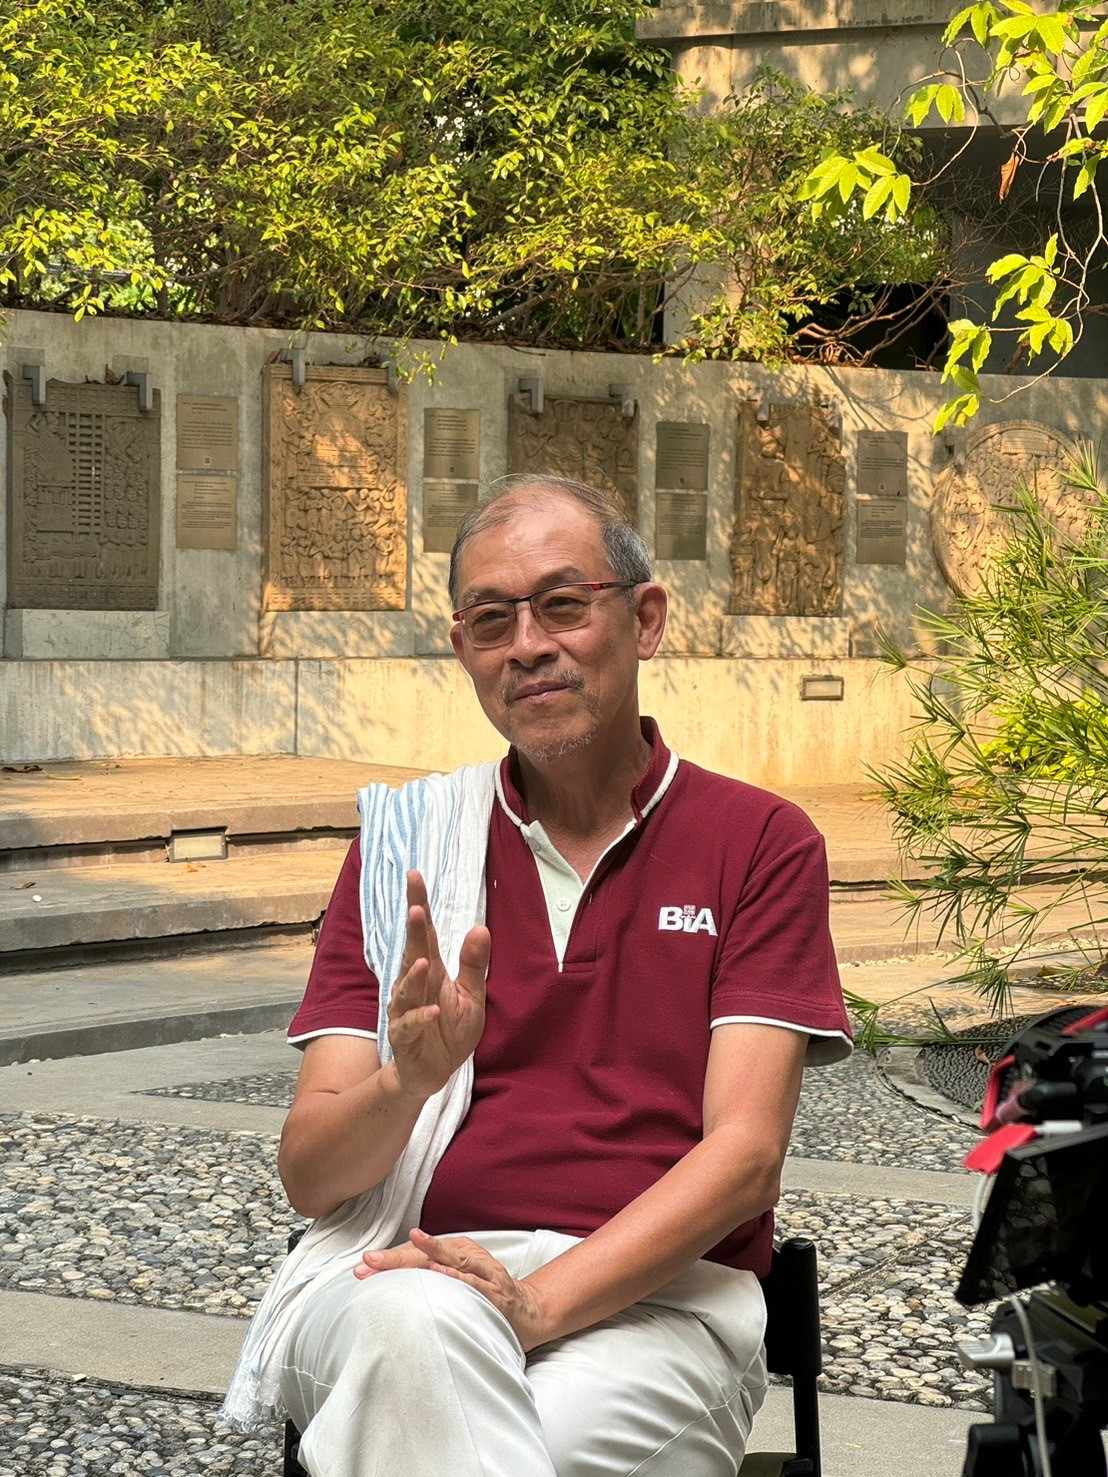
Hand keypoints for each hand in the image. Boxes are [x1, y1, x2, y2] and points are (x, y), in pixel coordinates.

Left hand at [353, 1229, 550, 1352]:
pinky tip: (440, 1273)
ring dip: (427, 1255)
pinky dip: (457, 1277)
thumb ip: (432, 1278)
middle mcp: (469, 1257)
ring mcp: (484, 1273)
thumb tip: (390, 1286)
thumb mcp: (459, 1281)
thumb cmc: (486, 1296)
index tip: (362, 1267)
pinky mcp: (497, 1293)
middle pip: (428, 1255)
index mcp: (456, 1253)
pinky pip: (475, 1284)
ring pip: (452, 1261)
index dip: (390, 1260)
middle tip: (369, 1262)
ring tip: (404, 1250)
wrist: (529, 1312)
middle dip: (398, 1258)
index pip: (417, 1254)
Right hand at [388, 871, 489, 1100]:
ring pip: (406, 989)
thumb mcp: (472, 995)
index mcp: (433, 971)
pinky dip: (420, 1017)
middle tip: (415, 907)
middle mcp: (415, 986)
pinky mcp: (405, 1037)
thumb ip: (474, 964)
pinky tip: (433, 1010)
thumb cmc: (450, 1029)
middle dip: (413, 931)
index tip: (415, 875)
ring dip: (413, 976)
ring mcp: (406, 1010)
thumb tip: (480, 927)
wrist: (433, 1072)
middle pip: (413, 952)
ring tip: (423, 960)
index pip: (426, 932)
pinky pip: (410, 1025)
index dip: (419, 903)